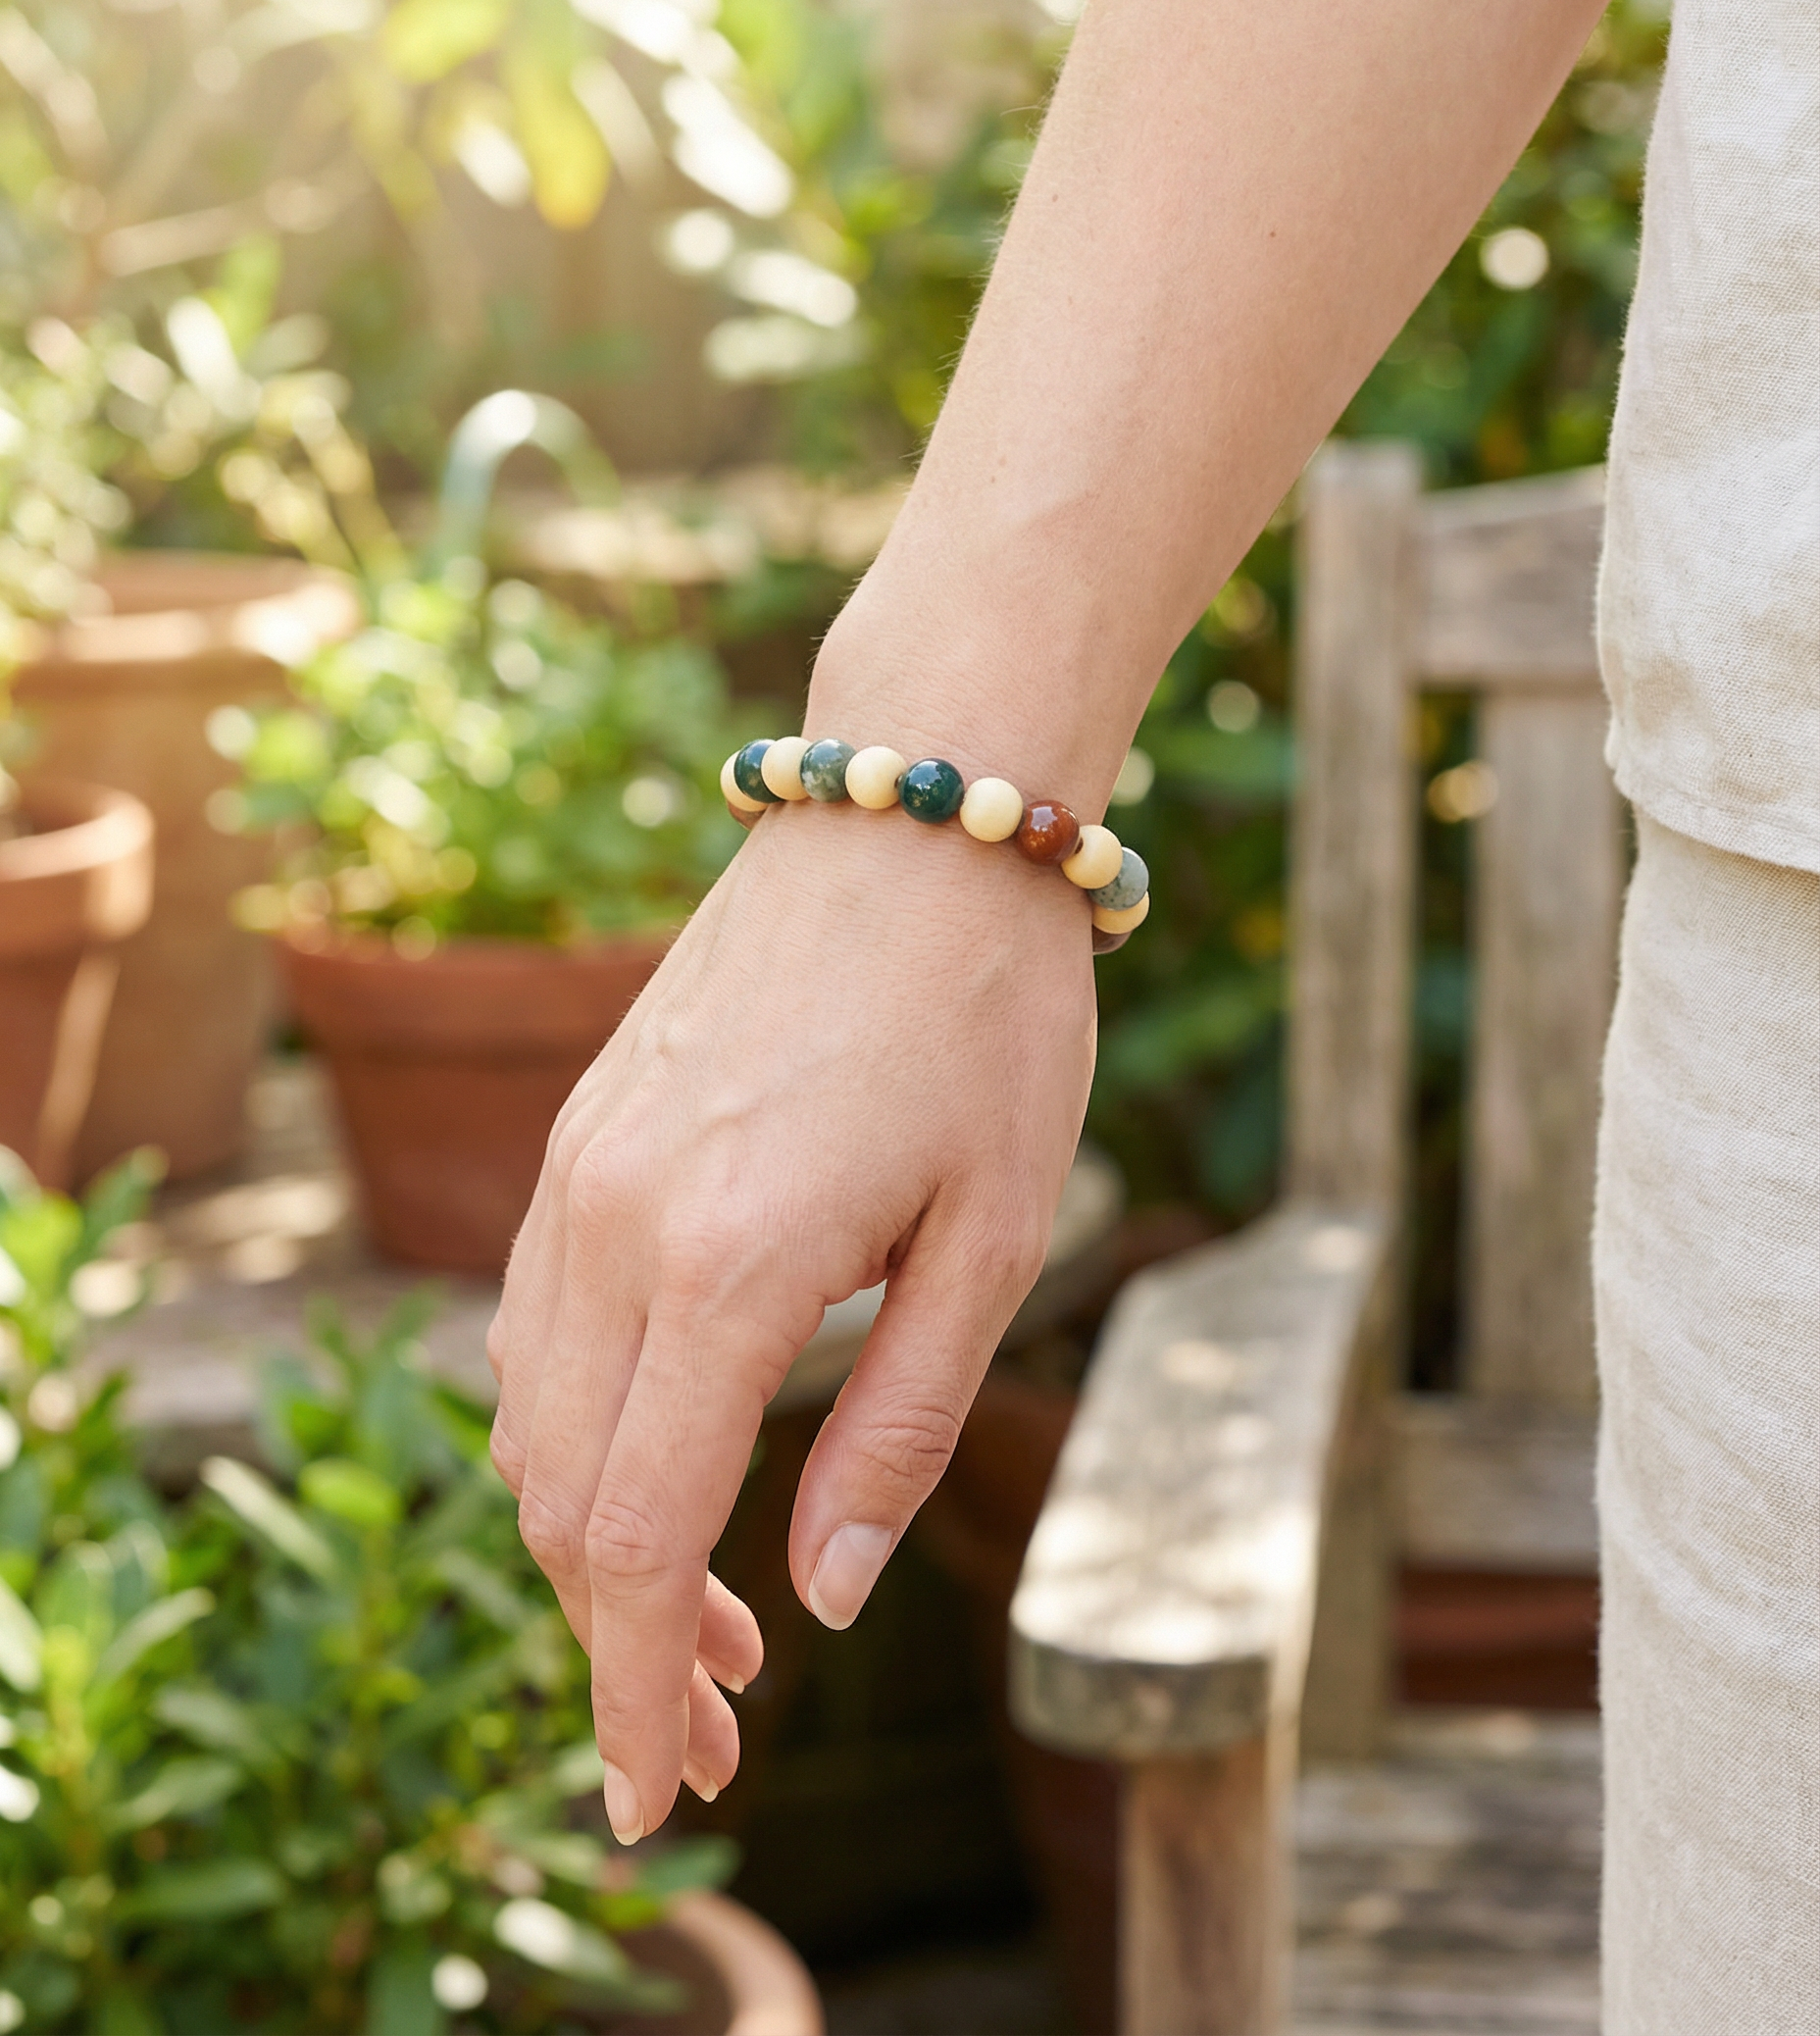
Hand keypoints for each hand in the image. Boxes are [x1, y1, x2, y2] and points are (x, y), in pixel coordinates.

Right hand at [486, 800, 1095, 1843]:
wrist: (912, 815)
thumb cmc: (989, 1020)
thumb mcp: (992, 1238)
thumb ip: (895, 1426)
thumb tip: (811, 1596)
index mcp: (725, 1261)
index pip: (632, 1533)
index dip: (629, 1687)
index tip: (651, 1801)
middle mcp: (612, 1223)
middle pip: (559, 1497)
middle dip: (614, 1642)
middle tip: (708, 1740)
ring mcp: (579, 1171)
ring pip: (530, 1419)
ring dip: (592, 1545)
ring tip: (706, 1628)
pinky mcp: (583, 1137)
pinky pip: (536, 1328)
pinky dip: (577, 1437)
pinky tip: (664, 1467)